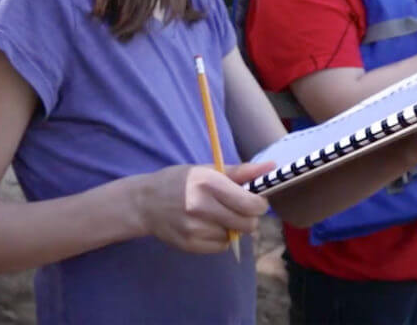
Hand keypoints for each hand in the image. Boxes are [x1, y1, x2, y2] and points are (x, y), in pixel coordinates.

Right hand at [134, 162, 272, 253]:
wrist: (145, 202)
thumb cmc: (180, 181)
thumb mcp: (208, 170)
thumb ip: (241, 172)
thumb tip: (271, 168)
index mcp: (209, 183)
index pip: (250, 204)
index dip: (260, 204)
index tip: (256, 200)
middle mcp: (201, 207)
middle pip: (247, 224)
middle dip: (248, 217)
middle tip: (238, 209)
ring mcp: (194, 228)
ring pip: (234, 236)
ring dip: (232, 228)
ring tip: (216, 215)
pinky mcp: (189, 245)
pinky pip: (221, 247)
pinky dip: (220, 238)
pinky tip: (206, 226)